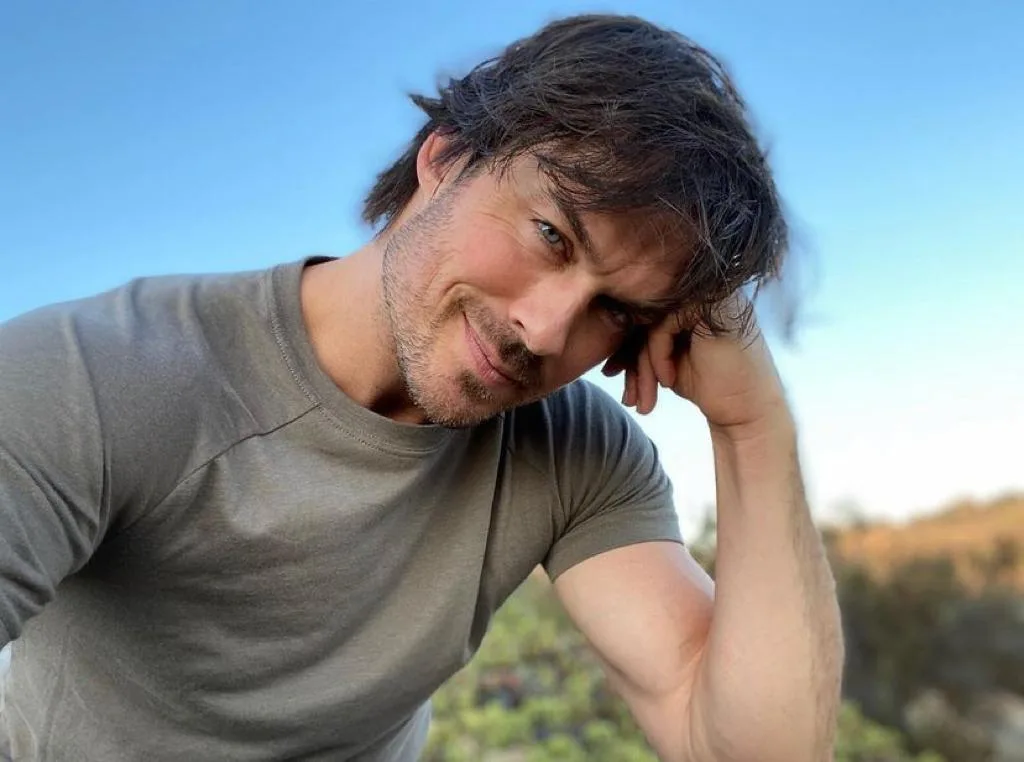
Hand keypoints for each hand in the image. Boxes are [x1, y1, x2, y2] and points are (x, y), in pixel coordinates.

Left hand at [601, 294, 790, 437]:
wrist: (746, 411)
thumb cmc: (708, 385)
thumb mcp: (663, 359)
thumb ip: (639, 340)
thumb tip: (595, 333)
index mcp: (689, 298)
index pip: (641, 312)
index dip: (623, 345)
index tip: (614, 375)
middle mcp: (699, 290)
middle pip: (643, 315)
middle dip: (630, 360)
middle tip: (629, 396)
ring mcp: (708, 293)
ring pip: (650, 320)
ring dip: (641, 365)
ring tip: (644, 398)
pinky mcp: (714, 305)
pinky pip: (663, 323)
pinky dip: (657, 354)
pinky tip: (668, 379)